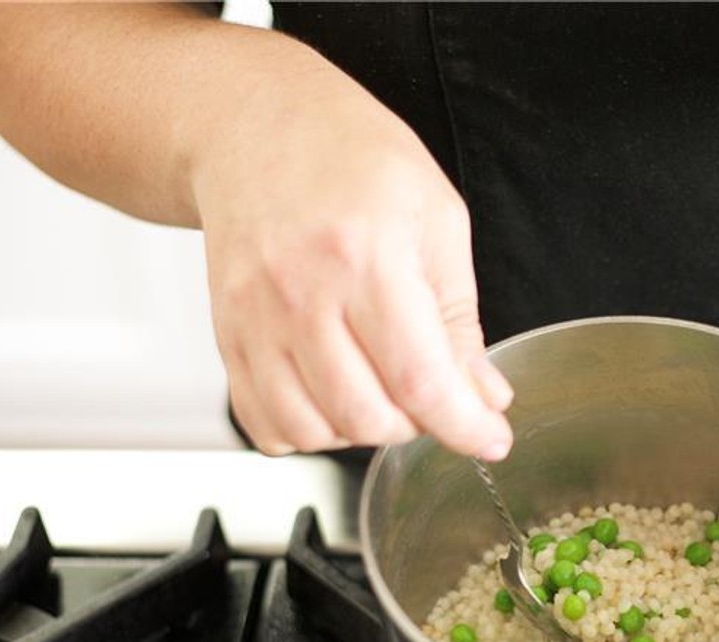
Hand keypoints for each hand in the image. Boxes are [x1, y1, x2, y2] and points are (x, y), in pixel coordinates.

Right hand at [191, 68, 513, 456]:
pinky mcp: (228, 336)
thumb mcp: (437, 220)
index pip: (419, 378)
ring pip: (315, 432)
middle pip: (367, 417)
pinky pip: (266, 425)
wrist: (255, 125)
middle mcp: (301, 293)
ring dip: (362, 430)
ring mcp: (255, 319)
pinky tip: (333, 397)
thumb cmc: (351, 161)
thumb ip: (461, 319)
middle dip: (416, 423)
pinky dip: (308, 431)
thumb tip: (484, 396)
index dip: (463, 425)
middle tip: (430, 388)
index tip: (490, 438)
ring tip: (381, 387)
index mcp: (366, 256)